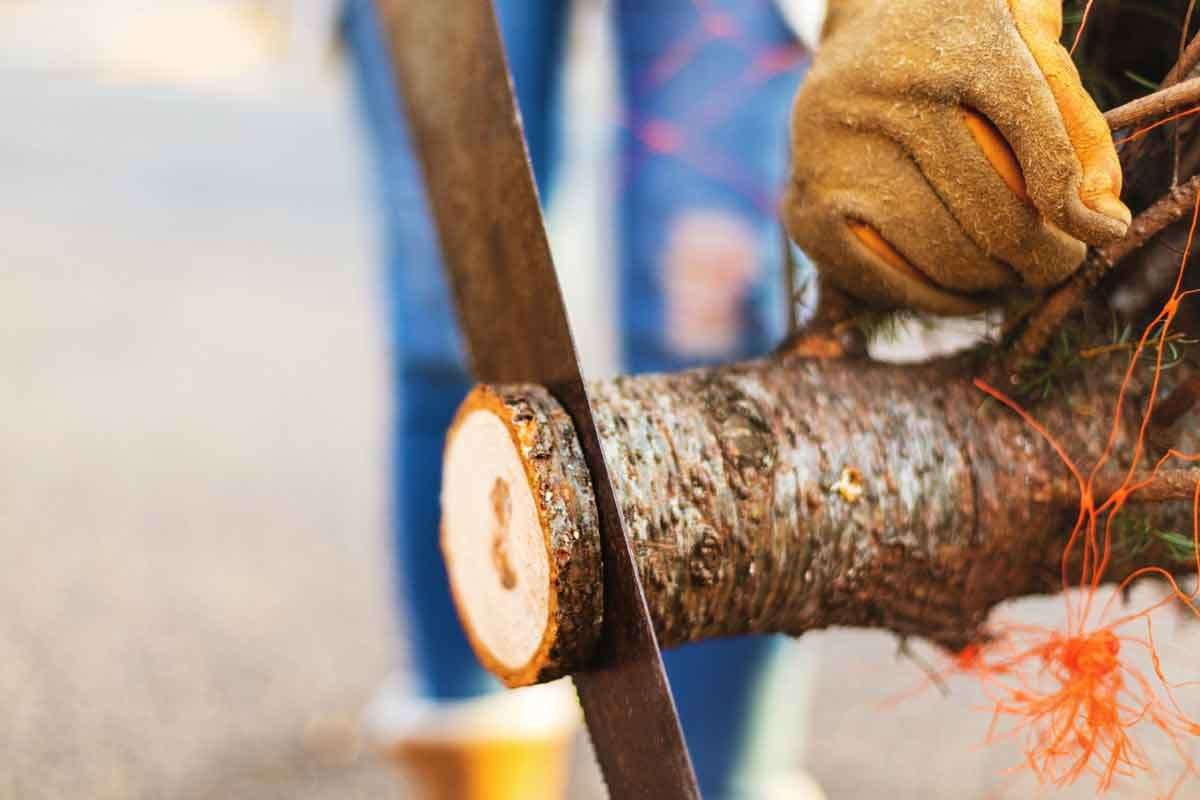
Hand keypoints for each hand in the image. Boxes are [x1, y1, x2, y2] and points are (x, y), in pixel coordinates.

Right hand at [783, 0, 1130, 313]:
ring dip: (990, 283)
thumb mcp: (1030, 41)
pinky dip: (929, 299)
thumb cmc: (966, 37)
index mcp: (957, 46)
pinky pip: (876, 277)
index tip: (1101, 234)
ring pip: (936, 254)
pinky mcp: (804, 203)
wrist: (863, 18)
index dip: (1079, 212)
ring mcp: (833, 154)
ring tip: (1013, 279)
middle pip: (990, 213)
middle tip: (1056, 265)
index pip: (1040, 149)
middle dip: (1040, 258)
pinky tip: (962, 296)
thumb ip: (1071, 119)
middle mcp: (886, 97)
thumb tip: (1097, 218)